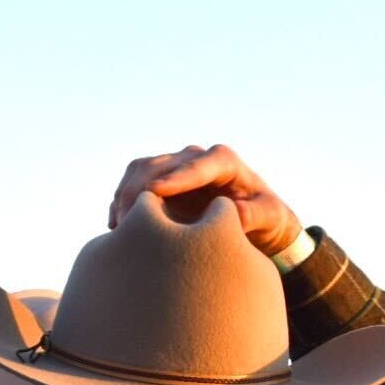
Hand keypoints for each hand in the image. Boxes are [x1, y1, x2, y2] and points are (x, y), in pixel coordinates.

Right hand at [108, 144, 302, 255]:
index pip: (196, 166)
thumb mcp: (269, 216)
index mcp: (223, 161)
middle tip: (127, 221)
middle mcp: (196, 158)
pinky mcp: (160, 181)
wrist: (255, 221)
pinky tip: (116, 225)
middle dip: (139, 189)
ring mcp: (175, 167)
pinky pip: (132, 183)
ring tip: (118, 226)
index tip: (153, 193)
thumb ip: (253, 214)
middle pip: (159, 165)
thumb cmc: (265, 217)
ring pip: (140, 170)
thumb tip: (232, 214)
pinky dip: (121, 201)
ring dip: (125, 195)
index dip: (174, 179)